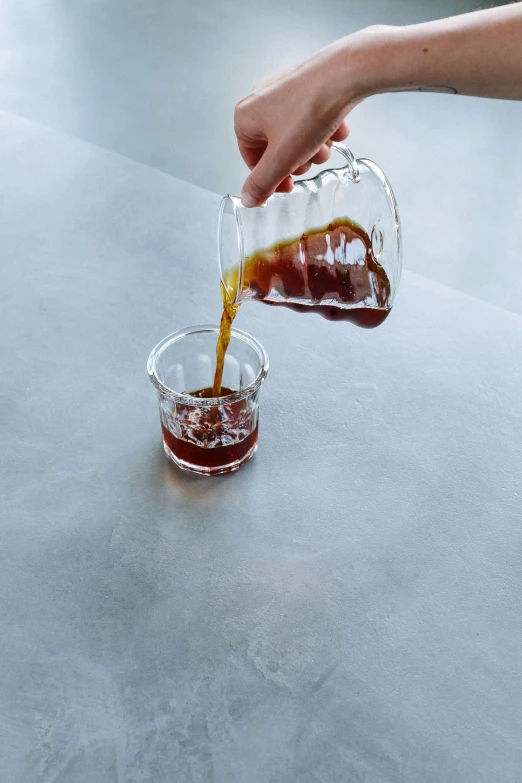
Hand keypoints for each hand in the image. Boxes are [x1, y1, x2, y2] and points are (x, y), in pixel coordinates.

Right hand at [235, 40, 358, 206]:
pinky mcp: (306, 85)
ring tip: (326, 139)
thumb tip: (248, 199)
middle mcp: (260, 100)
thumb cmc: (310, 112)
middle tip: (313, 157)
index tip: (290, 186)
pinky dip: (325, 127)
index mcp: (245, 117)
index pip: (252, 161)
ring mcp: (283, 90)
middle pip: (276, 150)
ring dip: (314, 146)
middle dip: (299, 159)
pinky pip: (311, 118)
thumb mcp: (283, 159)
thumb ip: (263, 184)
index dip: (273, 179)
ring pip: (296, 136)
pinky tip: (336, 126)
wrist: (346, 74)